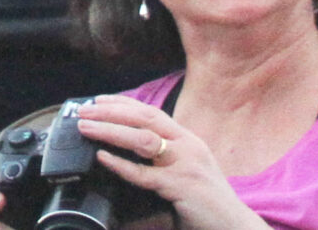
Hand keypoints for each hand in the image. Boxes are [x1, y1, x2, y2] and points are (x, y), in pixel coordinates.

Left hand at [65, 95, 259, 229]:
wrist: (234, 227)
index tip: (99, 99)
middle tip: (83, 110)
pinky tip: (102, 157)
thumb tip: (130, 155)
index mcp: (189, 140)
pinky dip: (121, 164)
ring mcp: (186, 165)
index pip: (152, 112)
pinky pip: (145, 174)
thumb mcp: (189, 172)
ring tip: (85, 127)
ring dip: (110, 130)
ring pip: (142, 139)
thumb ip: (166, 160)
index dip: (124, 103)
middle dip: (110, 111)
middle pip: (144, 118)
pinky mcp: (182, 187)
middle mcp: (188, 146)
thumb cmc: (208, 204)